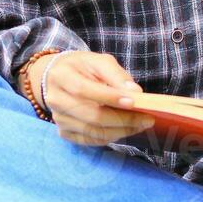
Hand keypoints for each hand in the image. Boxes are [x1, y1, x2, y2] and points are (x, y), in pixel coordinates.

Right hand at [31, 51, 154, 145]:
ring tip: (140, 125)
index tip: (133, 102)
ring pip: (93, 132)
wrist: (57, 78)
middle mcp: (56, 100)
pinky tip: (125, 130)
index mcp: (62, 76)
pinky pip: (90, 140)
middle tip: (147, 119)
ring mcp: (59, 119)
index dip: (109, 98)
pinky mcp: (64, 132)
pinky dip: (110, 137)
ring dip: (121, 131)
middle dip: (122, 119)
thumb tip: (135, 93)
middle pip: (91, 116)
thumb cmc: (82, 67)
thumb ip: (116, 74)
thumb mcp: (98, 61)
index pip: (84, 90)